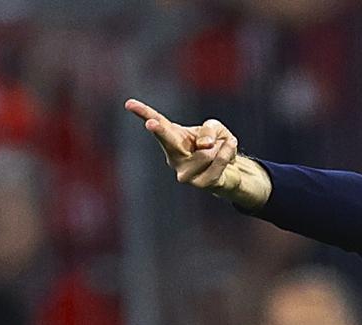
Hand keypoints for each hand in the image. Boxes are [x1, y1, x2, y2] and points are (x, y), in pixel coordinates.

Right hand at [123, 98, 270, 208]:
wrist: (232, 171)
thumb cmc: (217, 146)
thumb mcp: (216, 129)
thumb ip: (208, 130)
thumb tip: (204, 146)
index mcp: (174, 138)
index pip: (158, 123)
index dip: (143, 112)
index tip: (129, 103)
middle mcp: (174, 156)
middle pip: (167, 141)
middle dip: (159, 131)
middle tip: (150, 123)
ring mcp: (185, 173)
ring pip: (205, 153)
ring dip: (218, 147)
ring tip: (218, 150)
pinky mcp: (200, 184)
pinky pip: (218, 161)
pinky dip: (227, 153)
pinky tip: (229, 155)